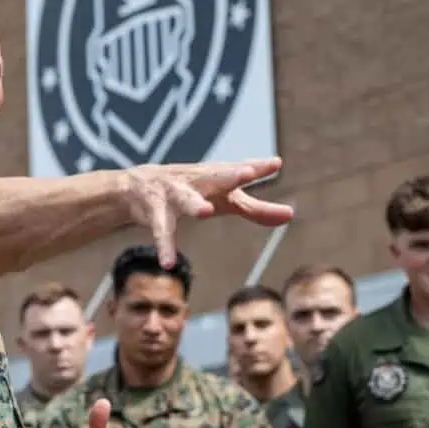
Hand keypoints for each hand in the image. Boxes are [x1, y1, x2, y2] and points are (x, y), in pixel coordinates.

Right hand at [121, 158, 292, 267]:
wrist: (138, 187)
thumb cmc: (192, 190)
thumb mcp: (224, 200)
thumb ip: (256, 209)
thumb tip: (290, 215)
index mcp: (216, 177)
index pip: (239, 171)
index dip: (257, 168)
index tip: (276, 164)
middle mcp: (197, 181)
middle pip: (216, 177)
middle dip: (229, 175)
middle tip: (246, 172)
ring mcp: (174, 194)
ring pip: (185, 199)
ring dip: (194, 204)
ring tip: (205, 212)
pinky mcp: (155, 213)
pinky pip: (162, 231)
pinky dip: (165, 247)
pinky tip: (167, 263)